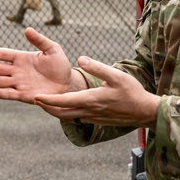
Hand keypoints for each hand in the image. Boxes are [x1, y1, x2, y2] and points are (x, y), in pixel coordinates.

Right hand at [0, 28, 75, 102]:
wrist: (68, 84)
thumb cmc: (60, 65)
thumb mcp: (52, 49)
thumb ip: (40, 40)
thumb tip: (27, 29)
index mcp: (22, 58)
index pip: (4, 55)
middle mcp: (18, 71)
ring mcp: (19, 83)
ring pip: (0, 81)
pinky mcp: (24, 95)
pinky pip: (9, 93)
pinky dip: (0, 93)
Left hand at [33, 56, 158, 126]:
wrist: (145, 112)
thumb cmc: (132, 92)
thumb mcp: (116, 75)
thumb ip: (97, 67)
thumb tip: (80, 59)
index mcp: (91, 100)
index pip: (63, 101)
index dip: (47, 100)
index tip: (35, 97)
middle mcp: (89, 111)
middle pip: (61, 113)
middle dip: (46, 107)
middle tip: (35, 100)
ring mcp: (93, 118)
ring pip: (68, 117)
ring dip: (55, 111)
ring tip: (45, 103)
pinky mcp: (97, 120)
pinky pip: (77, 118)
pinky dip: (67, 113)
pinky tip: (65, 106)